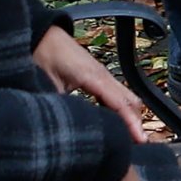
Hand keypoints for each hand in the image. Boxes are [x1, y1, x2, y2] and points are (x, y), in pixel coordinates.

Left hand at [34, 25, 149, 146]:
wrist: (41, 35)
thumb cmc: (43, 54)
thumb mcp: (46, 82)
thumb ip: (58, 104)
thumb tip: (63, 128)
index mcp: (92, 77)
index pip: (119, 103)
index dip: (131, 123)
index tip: (139, 140)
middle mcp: (103, 75)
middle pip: (131, 101)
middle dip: (137, 122)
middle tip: (139, 145)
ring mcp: (102, 74)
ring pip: (127, 97)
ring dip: (132, 115)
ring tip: (131, 138)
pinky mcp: (97, 76)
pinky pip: (117, 94)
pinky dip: (123, 108)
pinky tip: (116, 122)